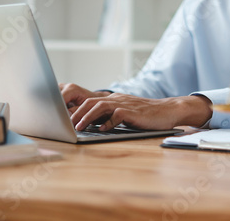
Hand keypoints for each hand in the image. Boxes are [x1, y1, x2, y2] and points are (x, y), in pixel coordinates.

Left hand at [59, 83, 212, 130]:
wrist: (167, 110)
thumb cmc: (145, 114)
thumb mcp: (124, 112)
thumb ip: (110, 115)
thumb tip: (92, 124)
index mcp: (113, 99)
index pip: (89, 100)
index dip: (74, 107)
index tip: (62, 117)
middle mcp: (116, 99)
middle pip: (90, 101)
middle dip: (75, 112)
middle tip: (65, 123)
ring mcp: (124, 104)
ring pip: (100, 106)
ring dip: (87, 117)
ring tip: (77, 127)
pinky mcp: (133, 112)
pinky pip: (117, 116)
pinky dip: (107, 123)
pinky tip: (102, 130)